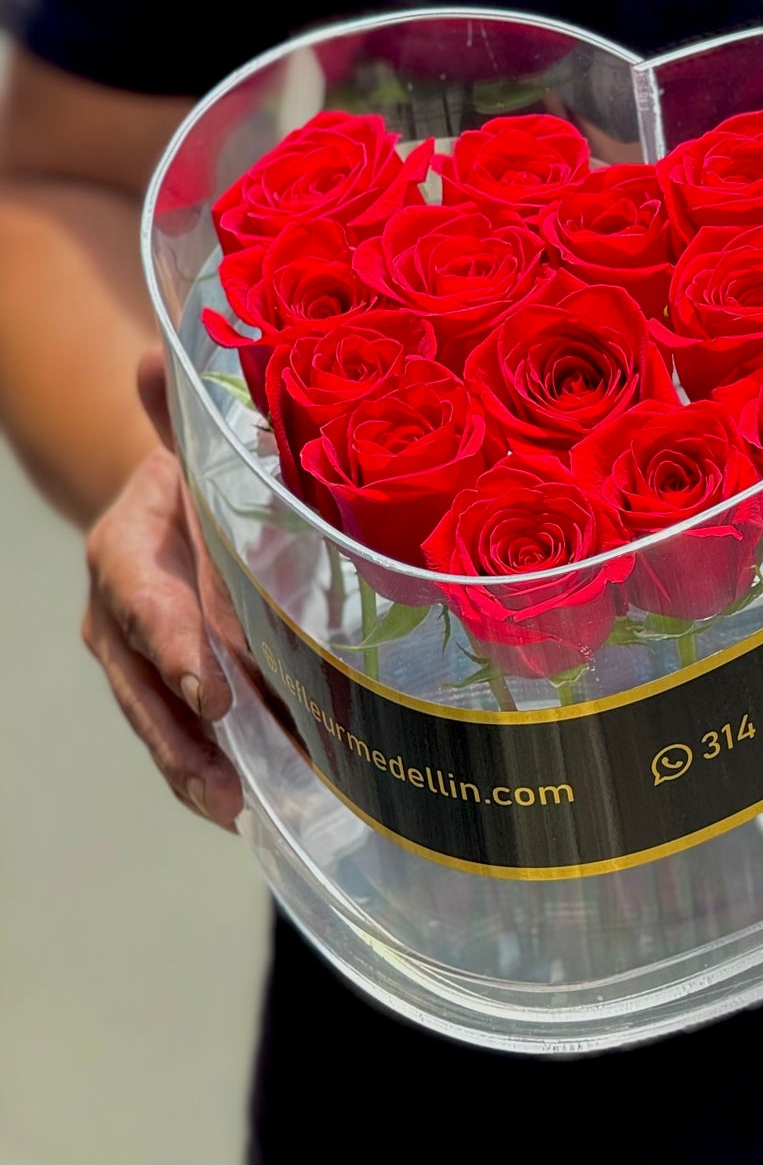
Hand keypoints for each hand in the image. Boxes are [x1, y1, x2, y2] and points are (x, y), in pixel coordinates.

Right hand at [80, 349, 240, 826]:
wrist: (169, 504)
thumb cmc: (194, 475)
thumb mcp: (191, 443)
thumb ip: (177, 415)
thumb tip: (155, 358)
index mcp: (123, 545)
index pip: (138, 597)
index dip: (170, 641)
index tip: (208, 685)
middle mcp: (116, 611)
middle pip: (138, 678)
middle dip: (180, 731)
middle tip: (225, 778)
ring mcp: (132, 655)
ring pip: (153, 716)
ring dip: (192, 765)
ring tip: (233, 807)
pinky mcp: (159, 683)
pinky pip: (175, 728)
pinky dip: (206, 766)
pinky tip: (244, 804)